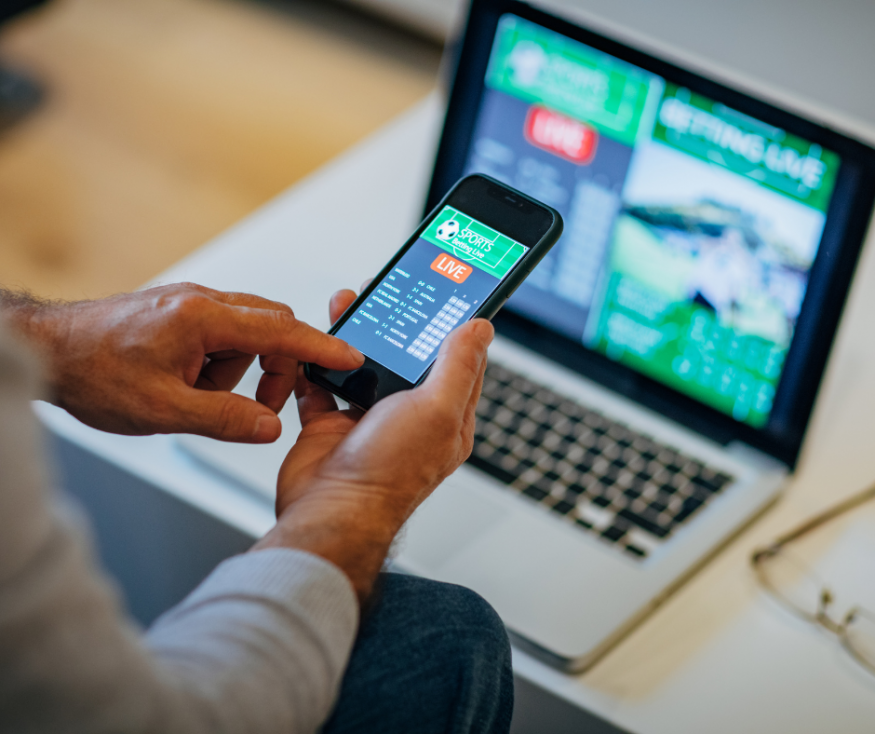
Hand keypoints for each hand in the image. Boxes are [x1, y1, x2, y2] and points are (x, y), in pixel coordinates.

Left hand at [4, 283, 363, 441]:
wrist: (48, 350)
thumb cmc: (93, 373)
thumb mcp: (162, 410)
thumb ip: (224, 419)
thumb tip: (269, 426)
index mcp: (202, 318)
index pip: (280, 329)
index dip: (320, 346)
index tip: (349, 357)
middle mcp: (201, 302)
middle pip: (271, 326)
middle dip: (277, 366)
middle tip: (260, 406)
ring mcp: (190, 304)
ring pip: (246, 333)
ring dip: (241, 369)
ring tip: (200, 398)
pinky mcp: (180, 312)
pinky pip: (222, 335)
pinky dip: (221, 363)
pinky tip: (189, 385)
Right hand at [254, 286, 492, 602]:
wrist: (329, 510)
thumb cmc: (388, 472)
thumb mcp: (437, 410)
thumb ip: (458, 366)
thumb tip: (481, 329)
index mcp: (446, 418)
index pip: (458, 362)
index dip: (452, 327)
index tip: (443, 294)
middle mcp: (409, 419)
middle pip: (404, 358)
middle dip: (394, 324)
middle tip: (385, 292)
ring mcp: (368, 421)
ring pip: (362, 366)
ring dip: (353, 337)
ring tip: (346, 306)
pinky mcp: (330, 425)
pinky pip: (323, 385)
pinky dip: (316, 364)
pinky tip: (315, 345)